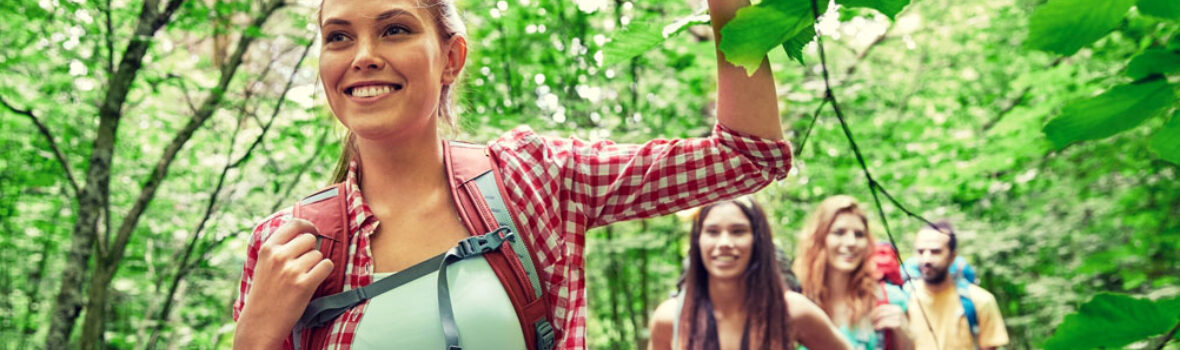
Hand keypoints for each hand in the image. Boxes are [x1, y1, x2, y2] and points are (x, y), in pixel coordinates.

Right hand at [236, 219, 333, 347]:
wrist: (260, 323)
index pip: (294, 224)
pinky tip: (314, 280)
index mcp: (268, 249)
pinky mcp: (304, 284)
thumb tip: (305, 232)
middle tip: (305, 264)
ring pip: (319, 254)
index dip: (308, 226)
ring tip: (303, 277)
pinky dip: (324, 272)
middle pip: (310, 239)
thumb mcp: (264, 264)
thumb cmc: (265, 294)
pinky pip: (326, 266)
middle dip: (311, 249)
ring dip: (316, 264)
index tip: (313, 231)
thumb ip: (279, 248)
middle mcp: (279, 256)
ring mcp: (291, 270)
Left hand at [870, 304, 906, 330]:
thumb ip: (885, 313)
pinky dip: (879, 325)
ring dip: (875, 322)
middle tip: (869, 322)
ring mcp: (899, 317)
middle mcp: (898, 311)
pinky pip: (885, 323)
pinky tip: (876, 328)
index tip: (869, 317)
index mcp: (896, 307)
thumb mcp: (892, 317)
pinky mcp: (898, 324)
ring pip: (882, 317)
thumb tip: (871, 311)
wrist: (906, 336)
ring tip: (872, 325)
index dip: (873, 312)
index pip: (881, 307)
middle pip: (881, 312)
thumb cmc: (897, 326)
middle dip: (873, 317)